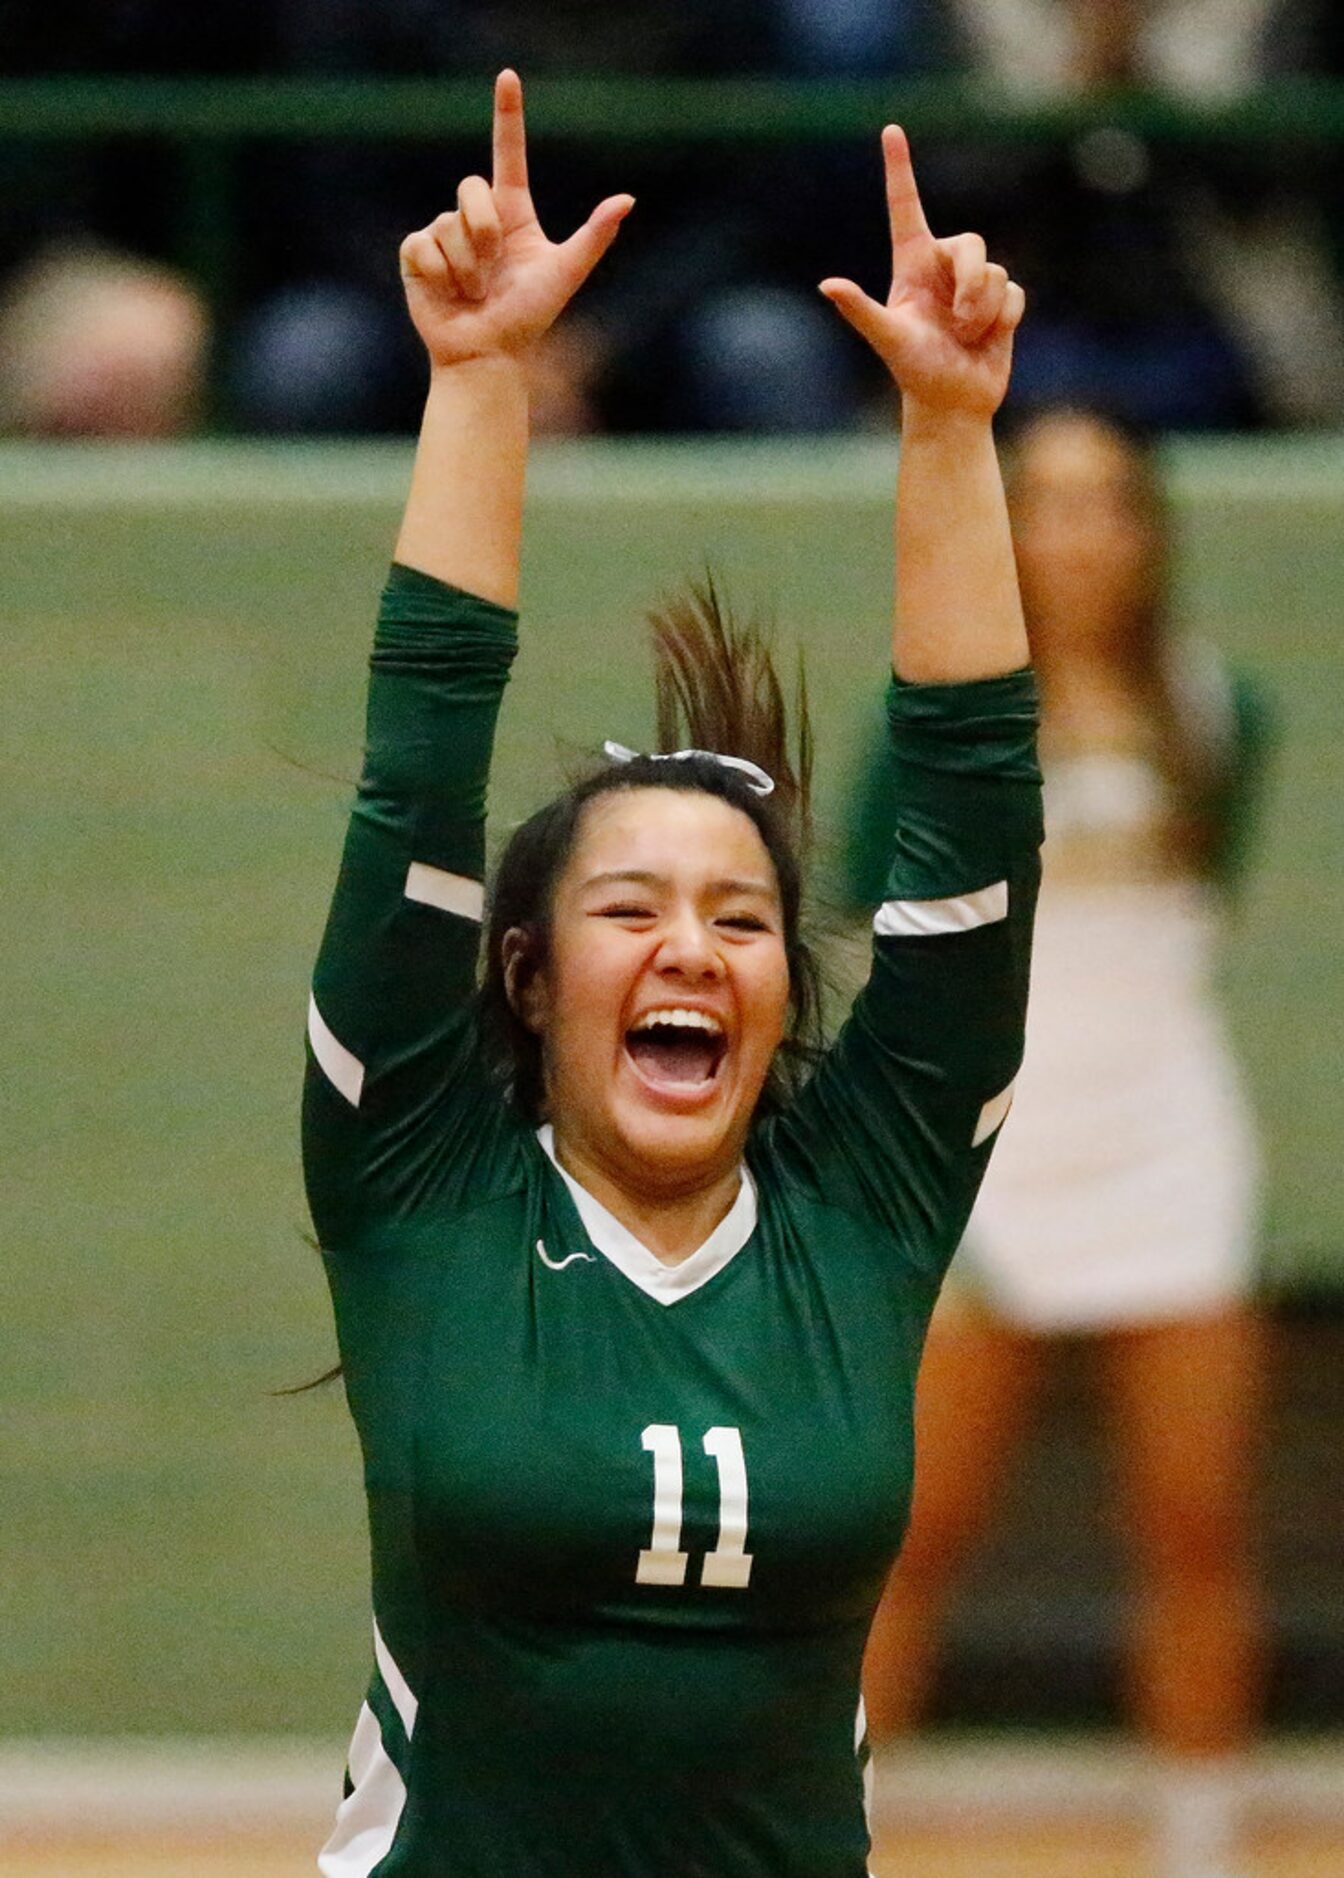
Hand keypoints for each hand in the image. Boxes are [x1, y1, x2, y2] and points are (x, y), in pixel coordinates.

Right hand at [399, 70, 633, 369]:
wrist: (487, 356)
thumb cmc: (527, 319)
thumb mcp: (564, 274)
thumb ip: (594, 236)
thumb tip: (627, 200)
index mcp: (513, 213)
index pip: (509, 155)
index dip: (508, 115)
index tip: (508, 76)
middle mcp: (477, 217)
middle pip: (471, 188)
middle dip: (484, 233)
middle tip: (493, 276)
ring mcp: (443, 232)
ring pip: (449, 223)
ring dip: (466, 266)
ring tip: (473, 293)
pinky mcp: (416, 253)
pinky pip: (423, 244)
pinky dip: (440, 273)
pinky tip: (447, 294)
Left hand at [820, 127, 1024, 418]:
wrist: (952, 403)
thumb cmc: (914, 372)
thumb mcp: (888, 338)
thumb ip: (859, 308)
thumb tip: (827, 285)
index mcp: (911, 265)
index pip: (905, 208)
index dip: (899, 169)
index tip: (890, 130)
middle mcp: (942, 266)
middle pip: (971, 244)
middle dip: (971, 285)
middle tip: (958, 323)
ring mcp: (974, 283)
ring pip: (996, 272)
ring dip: (982, 312)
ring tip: (966, 338)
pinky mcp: (1003, 300)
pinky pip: (1015, 293)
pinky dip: (1002, 320)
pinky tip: (988, 338)